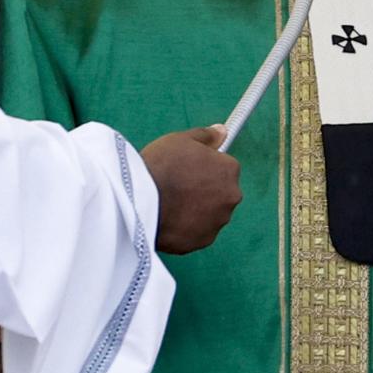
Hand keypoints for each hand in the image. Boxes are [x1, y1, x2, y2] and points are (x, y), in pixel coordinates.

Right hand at [140, 125, 242, 254]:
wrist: (141, 200)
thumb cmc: (161, 165)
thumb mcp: (181, 139)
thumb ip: (206, 136)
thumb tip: (222, 131)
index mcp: (229, 170)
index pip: (224, 167)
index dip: (204, 168)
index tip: (187, 169)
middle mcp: (231, 197)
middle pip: (220, 192)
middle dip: (204, 190)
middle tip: (178, 187)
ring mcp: (218, 221)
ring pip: (210, 213)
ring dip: (197, 210)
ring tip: (171, 204)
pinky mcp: (203, 241)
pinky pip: (198, 231)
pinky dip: (187, 227)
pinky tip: (169, 219)